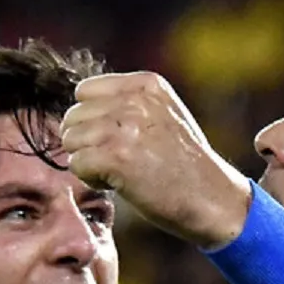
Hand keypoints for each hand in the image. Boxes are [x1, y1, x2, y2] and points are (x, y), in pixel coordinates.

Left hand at [59, 72, 251, 246]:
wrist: (213, 198)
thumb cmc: (185, 164)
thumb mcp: (164, 115)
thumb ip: (129, 103)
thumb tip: (80, 107)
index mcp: (146, 84)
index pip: (85, 92)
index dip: (92, 120)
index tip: (116, 140)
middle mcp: (134, 100)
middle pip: (73, 116)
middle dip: (86, 142)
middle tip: (117, 160)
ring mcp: (124, 127)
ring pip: (71, 140)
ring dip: (88, 161)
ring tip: (118, 172)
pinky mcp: (116, 157)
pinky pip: (76, 164)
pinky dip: (91, 179)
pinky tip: (117, 184)